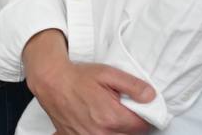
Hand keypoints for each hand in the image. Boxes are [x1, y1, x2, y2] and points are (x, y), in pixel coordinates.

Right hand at [24, 30, 152, 134]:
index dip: (142, 116)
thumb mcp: (108, 73)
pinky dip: (93, 132)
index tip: (137, 109)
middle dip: (128, 124)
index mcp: (112, 117)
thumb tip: (151, 96)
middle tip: (119, 110)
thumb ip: (133, 85)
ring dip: (113, 130)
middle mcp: (100, 132)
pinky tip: (91, 124)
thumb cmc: (76, 76)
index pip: (142, 126)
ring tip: (106, 116)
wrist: (49, 79)